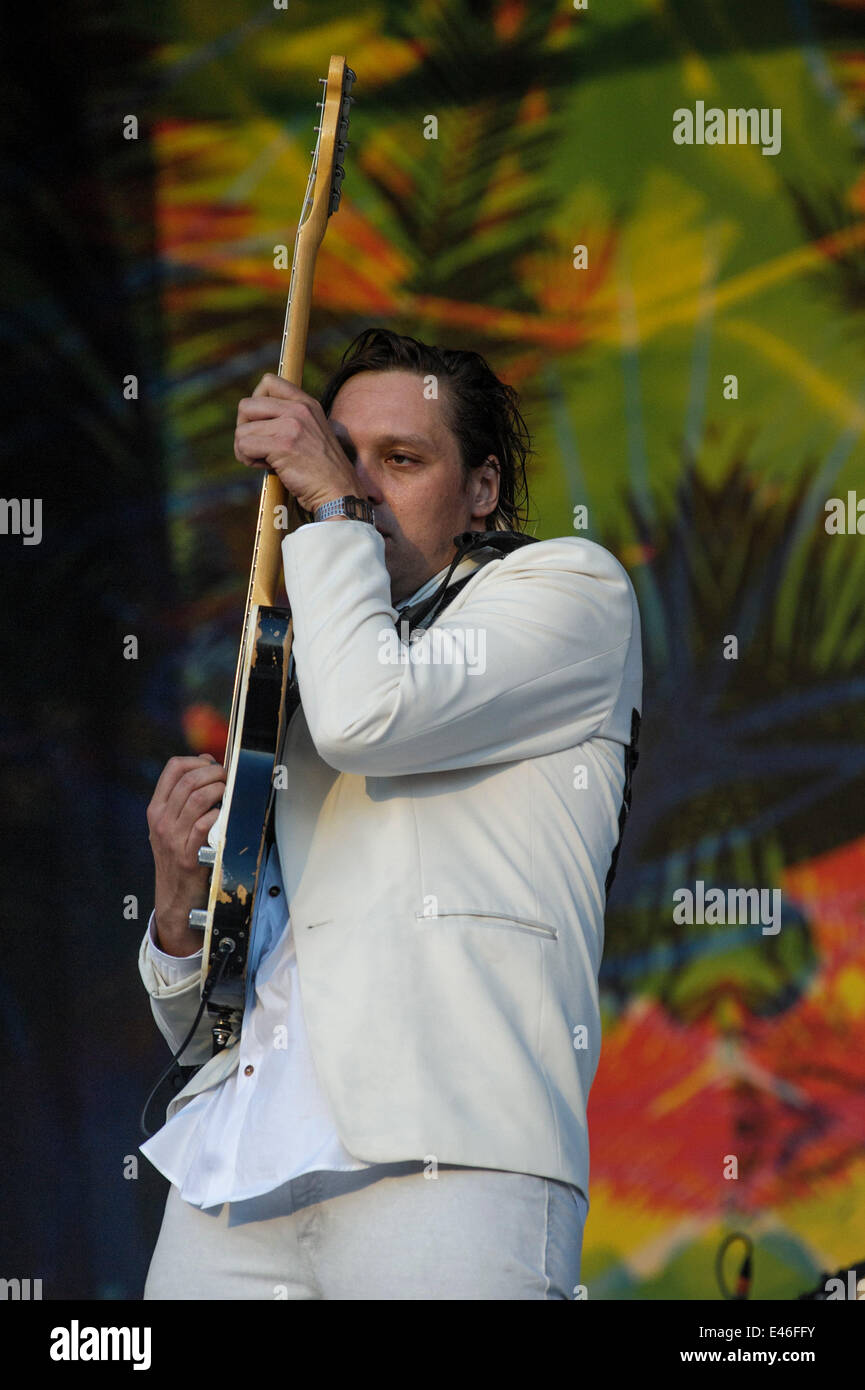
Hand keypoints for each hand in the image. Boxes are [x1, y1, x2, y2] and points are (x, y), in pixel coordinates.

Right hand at [146, 754, 226, 955]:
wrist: (174, 899)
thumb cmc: (177, 857)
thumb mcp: (170, 826)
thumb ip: (183, 798)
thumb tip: (207, 764)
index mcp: (156, 809)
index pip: (173, 768)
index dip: (197, 760)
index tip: (213, 765)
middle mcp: (161, 820)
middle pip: (189, 780)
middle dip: (215, 772)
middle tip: (228, 778)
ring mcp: (173, 838)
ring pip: (198, 798)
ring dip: (219, 790)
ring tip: (228, 794)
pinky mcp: (188, 855)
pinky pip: (204, 825)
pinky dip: (218, 814)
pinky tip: (224, 815)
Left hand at [234, 374, 358, 513]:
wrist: (338, 492)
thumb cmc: (322, 471)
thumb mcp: (312, 433)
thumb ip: (289, 419)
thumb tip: (252, 419)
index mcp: (307, 404)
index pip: (269, 382)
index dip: (255, 402)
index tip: (261, 423)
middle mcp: (299, 409)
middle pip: (246, 405)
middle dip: (244, 428)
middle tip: (257, 446)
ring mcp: (291, 425)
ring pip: (242, 430)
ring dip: (245, 449)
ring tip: (264, 461)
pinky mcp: (282, 444)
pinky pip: (244, 445)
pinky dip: (248, 460)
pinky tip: (265, 467)